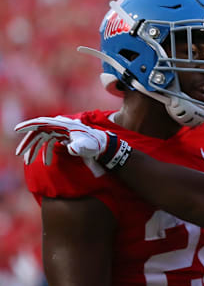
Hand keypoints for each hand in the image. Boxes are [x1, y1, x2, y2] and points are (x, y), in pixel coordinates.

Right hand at [15, 116, 129, 168]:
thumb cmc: (95, 144)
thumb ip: (78, 146)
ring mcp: (62, 131)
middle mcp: (61, 126)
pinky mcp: (65, 137)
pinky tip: (45, 162)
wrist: (104, 145)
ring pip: (43, 139)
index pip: (42, 123)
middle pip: (39, 132)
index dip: (29, 125)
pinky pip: (51, 143)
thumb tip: (71, 148)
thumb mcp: (86, 145)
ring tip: (29, 161)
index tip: (17, 129)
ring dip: (36, 150)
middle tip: (20, 154)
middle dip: (29, 143)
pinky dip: (47, 152)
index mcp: (63, 124)